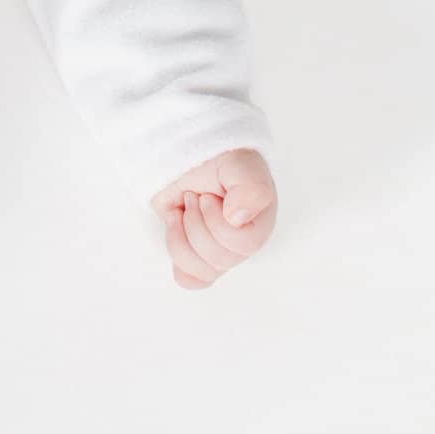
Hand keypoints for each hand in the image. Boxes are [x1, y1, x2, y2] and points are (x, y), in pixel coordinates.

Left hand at [149, 148, 276, 289]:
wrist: (194, 155)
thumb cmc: (223, 160)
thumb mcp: (243, 165)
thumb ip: (251, 188)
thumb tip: (237, 218)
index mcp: (258, 226)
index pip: (243, 245)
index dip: (218, 222)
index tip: (208, 195)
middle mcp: (239, 245)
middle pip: (220, 260)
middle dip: (197, 224)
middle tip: (194, 197)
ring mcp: (215, 251)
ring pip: (200, 271)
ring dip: (182, 235)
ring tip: (182, 209)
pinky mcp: (193, 253)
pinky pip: (188, 278)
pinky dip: (177, 254)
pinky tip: (176, 226)